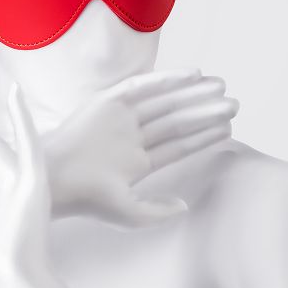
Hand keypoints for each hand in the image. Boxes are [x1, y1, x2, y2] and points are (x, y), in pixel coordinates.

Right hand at [43, 68, 237, 226]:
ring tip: (222, 88)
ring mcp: (118, 119)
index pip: (177, 145)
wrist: (53, 181)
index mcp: (136, 162)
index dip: (203, 136)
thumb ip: (158, 210)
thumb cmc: (87, 200)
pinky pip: (141, 85)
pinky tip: (193, 75)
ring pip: (164, 102)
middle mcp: (130, 138)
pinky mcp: (106, 101)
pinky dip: (166, 78)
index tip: (228, 127)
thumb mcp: (130, 212)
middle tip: (234, 104)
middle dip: (204, 112)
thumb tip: (185, 205)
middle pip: (175, 121)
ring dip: (192, 94)